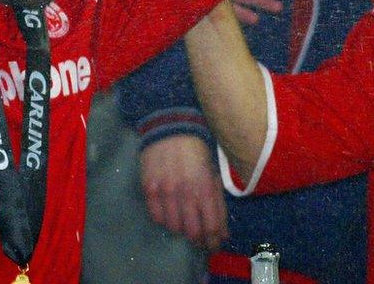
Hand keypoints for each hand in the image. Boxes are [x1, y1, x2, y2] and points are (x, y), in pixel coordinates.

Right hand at [140, 134, 228, 250]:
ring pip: (174, 227)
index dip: (214, 241)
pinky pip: (156, 217)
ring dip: (181, 230)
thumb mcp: (213, 174)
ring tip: (184, 225)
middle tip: (200, 240)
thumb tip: (223, 234)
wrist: (170, 127)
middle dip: (199, 240)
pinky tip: (169, 214)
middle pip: (193, 232)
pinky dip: (164, 221)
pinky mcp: (149, 188)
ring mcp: (165, 191)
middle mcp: (185, 192)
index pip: (212, 227)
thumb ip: (218, 204)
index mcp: (205, 187)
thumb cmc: (196, 151)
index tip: (213, 246)